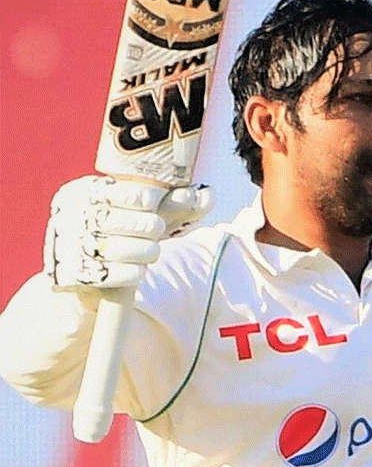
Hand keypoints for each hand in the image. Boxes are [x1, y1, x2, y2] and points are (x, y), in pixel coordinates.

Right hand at [43, 175, 211, 292]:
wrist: (86, 273)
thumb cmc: (120, 235)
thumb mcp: (141, 214)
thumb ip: (172, 203)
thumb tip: (208, 195)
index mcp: (77, 194)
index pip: (109, 190)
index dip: (137, 195)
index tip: (154, 201)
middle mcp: (68, 218)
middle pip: (114, 219)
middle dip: (146, 225)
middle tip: (156, 230)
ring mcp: (69, 248)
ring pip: (117, 248)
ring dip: (145, 250)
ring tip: (150, 250)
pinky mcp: (76, 277)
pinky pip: (114, 275)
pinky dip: (134, 272)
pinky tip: (139, 268)